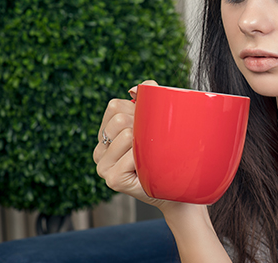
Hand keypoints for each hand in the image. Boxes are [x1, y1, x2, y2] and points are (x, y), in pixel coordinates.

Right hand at [93, 80, 179, 212]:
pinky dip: (147, 158)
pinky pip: (132, 155)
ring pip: (127, 135)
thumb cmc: (167, 153)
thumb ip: (148, 98)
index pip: (114, 106)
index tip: (148, 126)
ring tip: (150, 158)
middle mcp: (99, 151)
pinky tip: (148, 169)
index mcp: (105, 134)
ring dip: (146, 144)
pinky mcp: (112, 180)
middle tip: (151, 145)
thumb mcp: (157, 122)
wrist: (178, 188)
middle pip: (119, 119)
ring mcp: (103, 167)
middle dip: (142, 126)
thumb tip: (134, 90)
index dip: (136, 111)